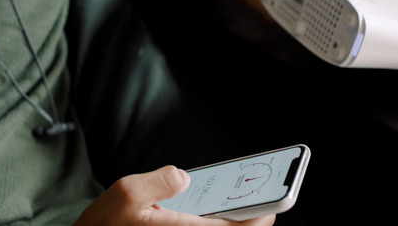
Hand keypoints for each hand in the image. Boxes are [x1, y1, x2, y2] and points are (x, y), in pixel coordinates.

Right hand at [74, 165, 275, 225]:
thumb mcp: (125, 193)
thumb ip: (158, 181)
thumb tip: (184, 177)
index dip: (257, 220)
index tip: (271, 208)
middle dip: (248, 222)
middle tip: (262, 204)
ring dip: (230, 223)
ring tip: (243, 203)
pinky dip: (212, 223)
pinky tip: (212, 209)